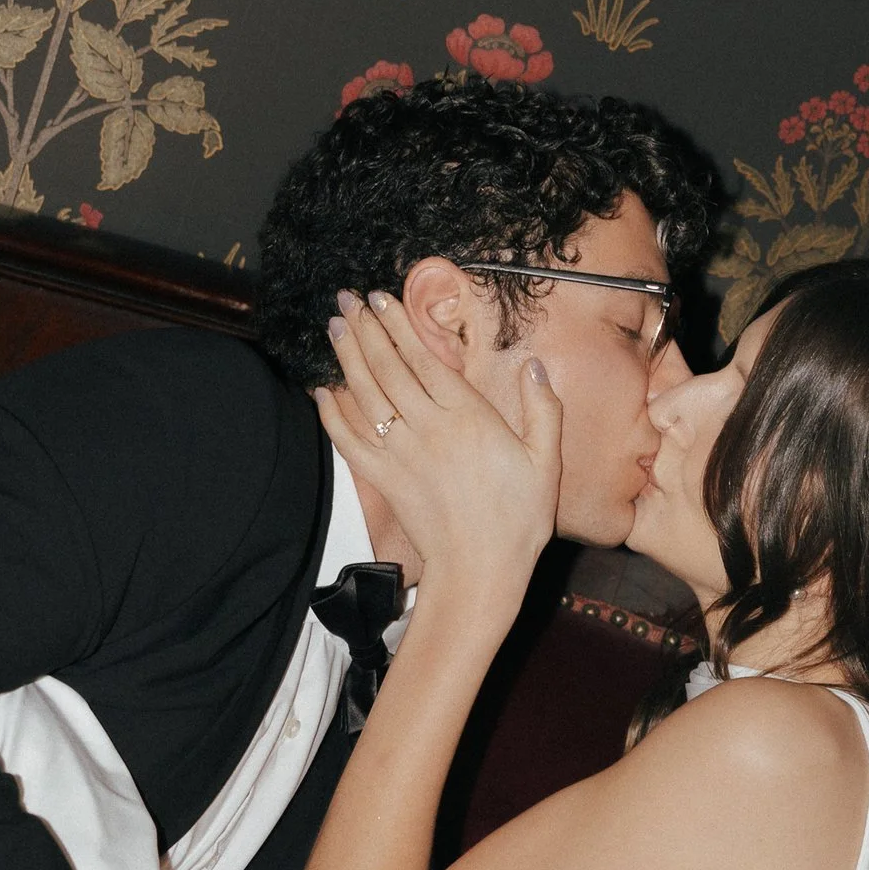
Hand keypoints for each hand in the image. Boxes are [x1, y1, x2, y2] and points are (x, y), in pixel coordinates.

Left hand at [318, 292, 560, 618]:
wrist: (481, 570)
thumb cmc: (518, 518)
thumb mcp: (546, 461)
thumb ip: (543, 409)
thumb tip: (537, 365)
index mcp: (469, 417)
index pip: (425, 360)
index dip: (400, 326)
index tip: (382, 299)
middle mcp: (430, 429)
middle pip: (389, 368)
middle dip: (366, 330)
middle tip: (348, 300)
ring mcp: (402, 455)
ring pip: (367, 396)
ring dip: (347, 358)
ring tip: (335, 326)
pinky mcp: (385, 480)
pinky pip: (351, 441)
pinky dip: (333, 415)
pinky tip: (322, 391)